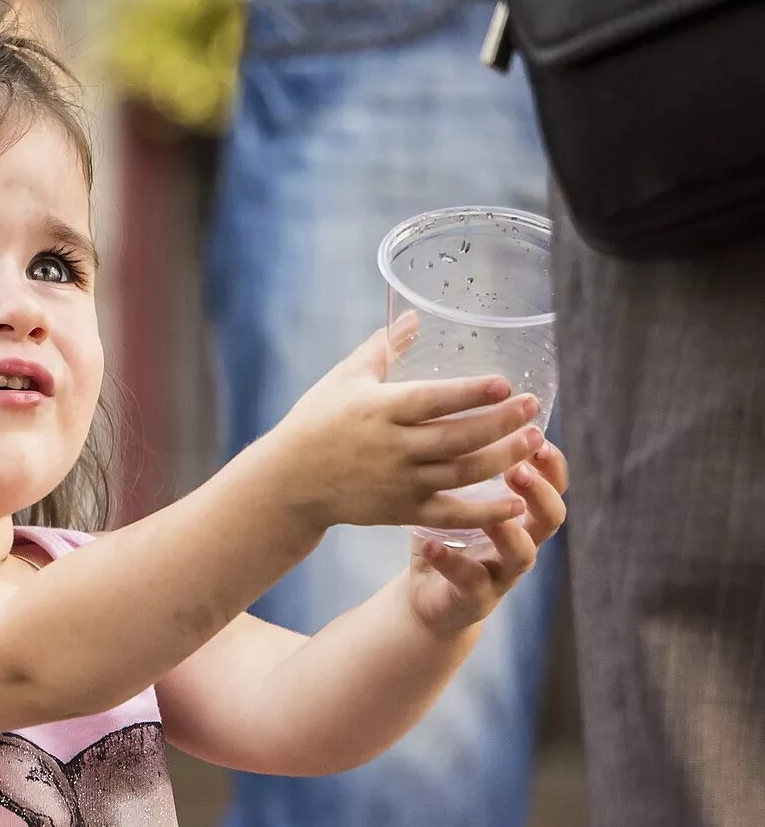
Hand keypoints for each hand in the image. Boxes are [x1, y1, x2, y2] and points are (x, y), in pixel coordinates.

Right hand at [266, 315, 544, 531]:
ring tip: (535, 442)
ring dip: (502, 459)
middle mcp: (392, 447)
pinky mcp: (402, 511)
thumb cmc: (317, 421)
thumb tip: (413, 313)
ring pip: (461, 473)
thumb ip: (384, 347)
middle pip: (456, 437)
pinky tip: (515, 504)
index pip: (432, 400)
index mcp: (379, 410)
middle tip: (534, 408)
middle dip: (500, 423)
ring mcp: (399, 482)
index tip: (505, 383)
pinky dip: (484, 512)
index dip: (470, 393)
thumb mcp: (345, 377)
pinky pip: (450, 514)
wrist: (291, 482)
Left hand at [405, 439, 568, 638]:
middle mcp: (522, 542)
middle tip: (517, 467)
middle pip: (551, 518)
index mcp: (521, 512)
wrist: (429, 596)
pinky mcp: (473, 598)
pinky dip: (450, 563)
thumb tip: (444, 396)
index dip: (551, 462)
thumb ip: (459, 459)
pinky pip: (469, 582)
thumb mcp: (457, 494)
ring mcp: (501, 573)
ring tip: (488, 514)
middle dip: (539, 492)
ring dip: (507, 531)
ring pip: (522, 555)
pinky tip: (430, 545)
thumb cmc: (445, 532)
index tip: (536, 432)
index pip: (552, 483)